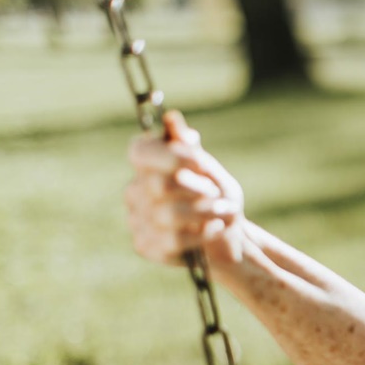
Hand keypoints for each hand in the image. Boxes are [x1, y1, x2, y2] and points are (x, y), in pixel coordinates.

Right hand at [125, 111, 245, 265]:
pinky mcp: (145, 246)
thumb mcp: (210, 171)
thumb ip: (189, 149)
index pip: (140, 151)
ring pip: (167, 215)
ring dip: (205, 212)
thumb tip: (170, 118)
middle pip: (159, 185)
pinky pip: (172, 240)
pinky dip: (201, 234)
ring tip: (222, 212)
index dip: (169, 155)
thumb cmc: (217, 198)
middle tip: (216, 193)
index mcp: (148, 165)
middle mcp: (135, 191)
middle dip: (198, 190)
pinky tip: (213, 229)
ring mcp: (136, 219)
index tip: (198, 161)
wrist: (229, 237)